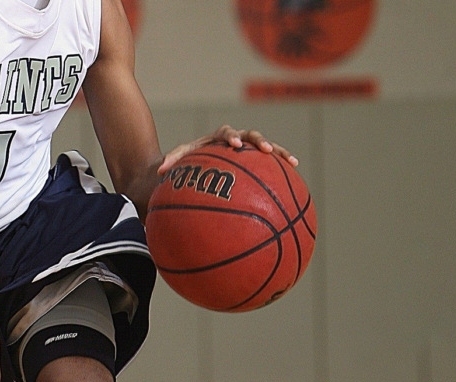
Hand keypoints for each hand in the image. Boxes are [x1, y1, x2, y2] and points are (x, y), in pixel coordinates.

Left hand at [157, 124, 297, 174]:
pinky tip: (295, 173)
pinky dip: (282, 166)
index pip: (224, 133)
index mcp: (216, 138)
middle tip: (267, 151)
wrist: (193, 165)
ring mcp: (246, 150)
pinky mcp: (254, 160)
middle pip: (249, 136)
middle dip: (259, 142)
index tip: (233, 145)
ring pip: (265, 148)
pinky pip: (270, 164)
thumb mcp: (177, 162)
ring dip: (278, 152)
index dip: (230, 137)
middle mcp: (234, 140)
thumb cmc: (185, 164)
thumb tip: (160, 171)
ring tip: (292, 161)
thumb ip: (171, 162)